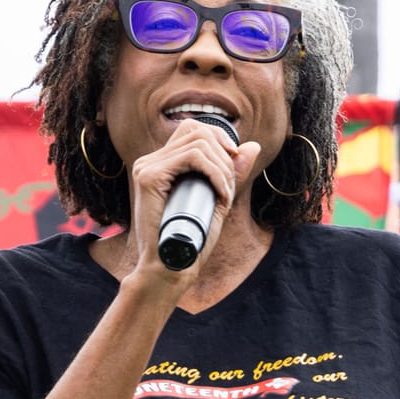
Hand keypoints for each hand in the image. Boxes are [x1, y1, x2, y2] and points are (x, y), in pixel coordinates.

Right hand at [123, 119, 259, 293]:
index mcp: (158, 165)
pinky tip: (221, 194)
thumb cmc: (190, 241)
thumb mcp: (216, 201)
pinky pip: (193, 157)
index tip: (233, 166)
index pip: (191, 129)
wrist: (169, 269)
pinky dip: (215, 173)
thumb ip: (232, 174)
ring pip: (198, 142)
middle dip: (224, 154)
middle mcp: (149, 162)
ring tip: (226, 194)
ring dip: (223, 167)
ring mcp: (146, 168)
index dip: (219, 138)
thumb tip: (253, 146)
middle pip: (196, 130)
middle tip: (230, 187)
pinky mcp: (149, 177)